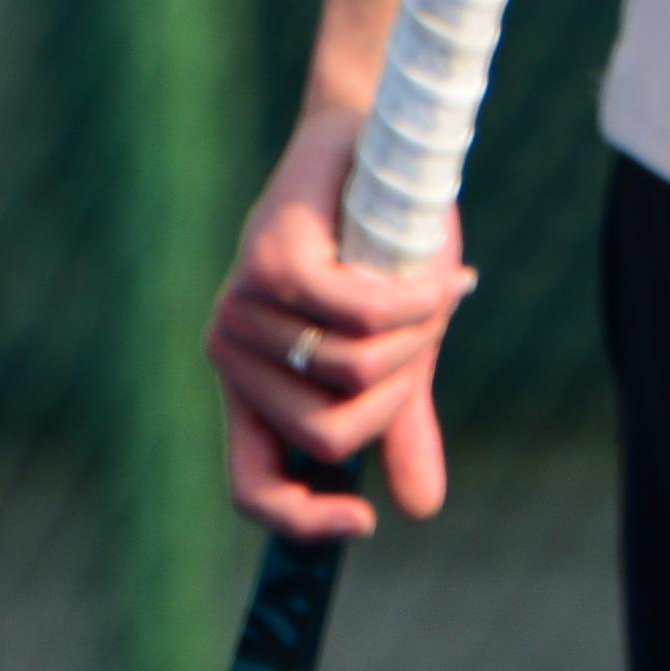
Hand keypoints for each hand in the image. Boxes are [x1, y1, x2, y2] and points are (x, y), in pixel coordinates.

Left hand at [210, 95, 472, 534]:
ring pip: (354, 372)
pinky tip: (438, 272)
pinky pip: (364, 317)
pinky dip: (418, 299)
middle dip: (400, 392)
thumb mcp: (391, 350)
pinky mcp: (275, 263)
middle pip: (331, 434)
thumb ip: (396, 422)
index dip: (304, 524)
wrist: (372, 146)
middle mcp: (231, 356)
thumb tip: (421, 508)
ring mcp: (242, 310)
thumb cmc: (377, 251)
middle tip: (426, 334)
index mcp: (249, 391)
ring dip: (417, 334)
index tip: (366, 520)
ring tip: (431, 286)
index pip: (252, 489)